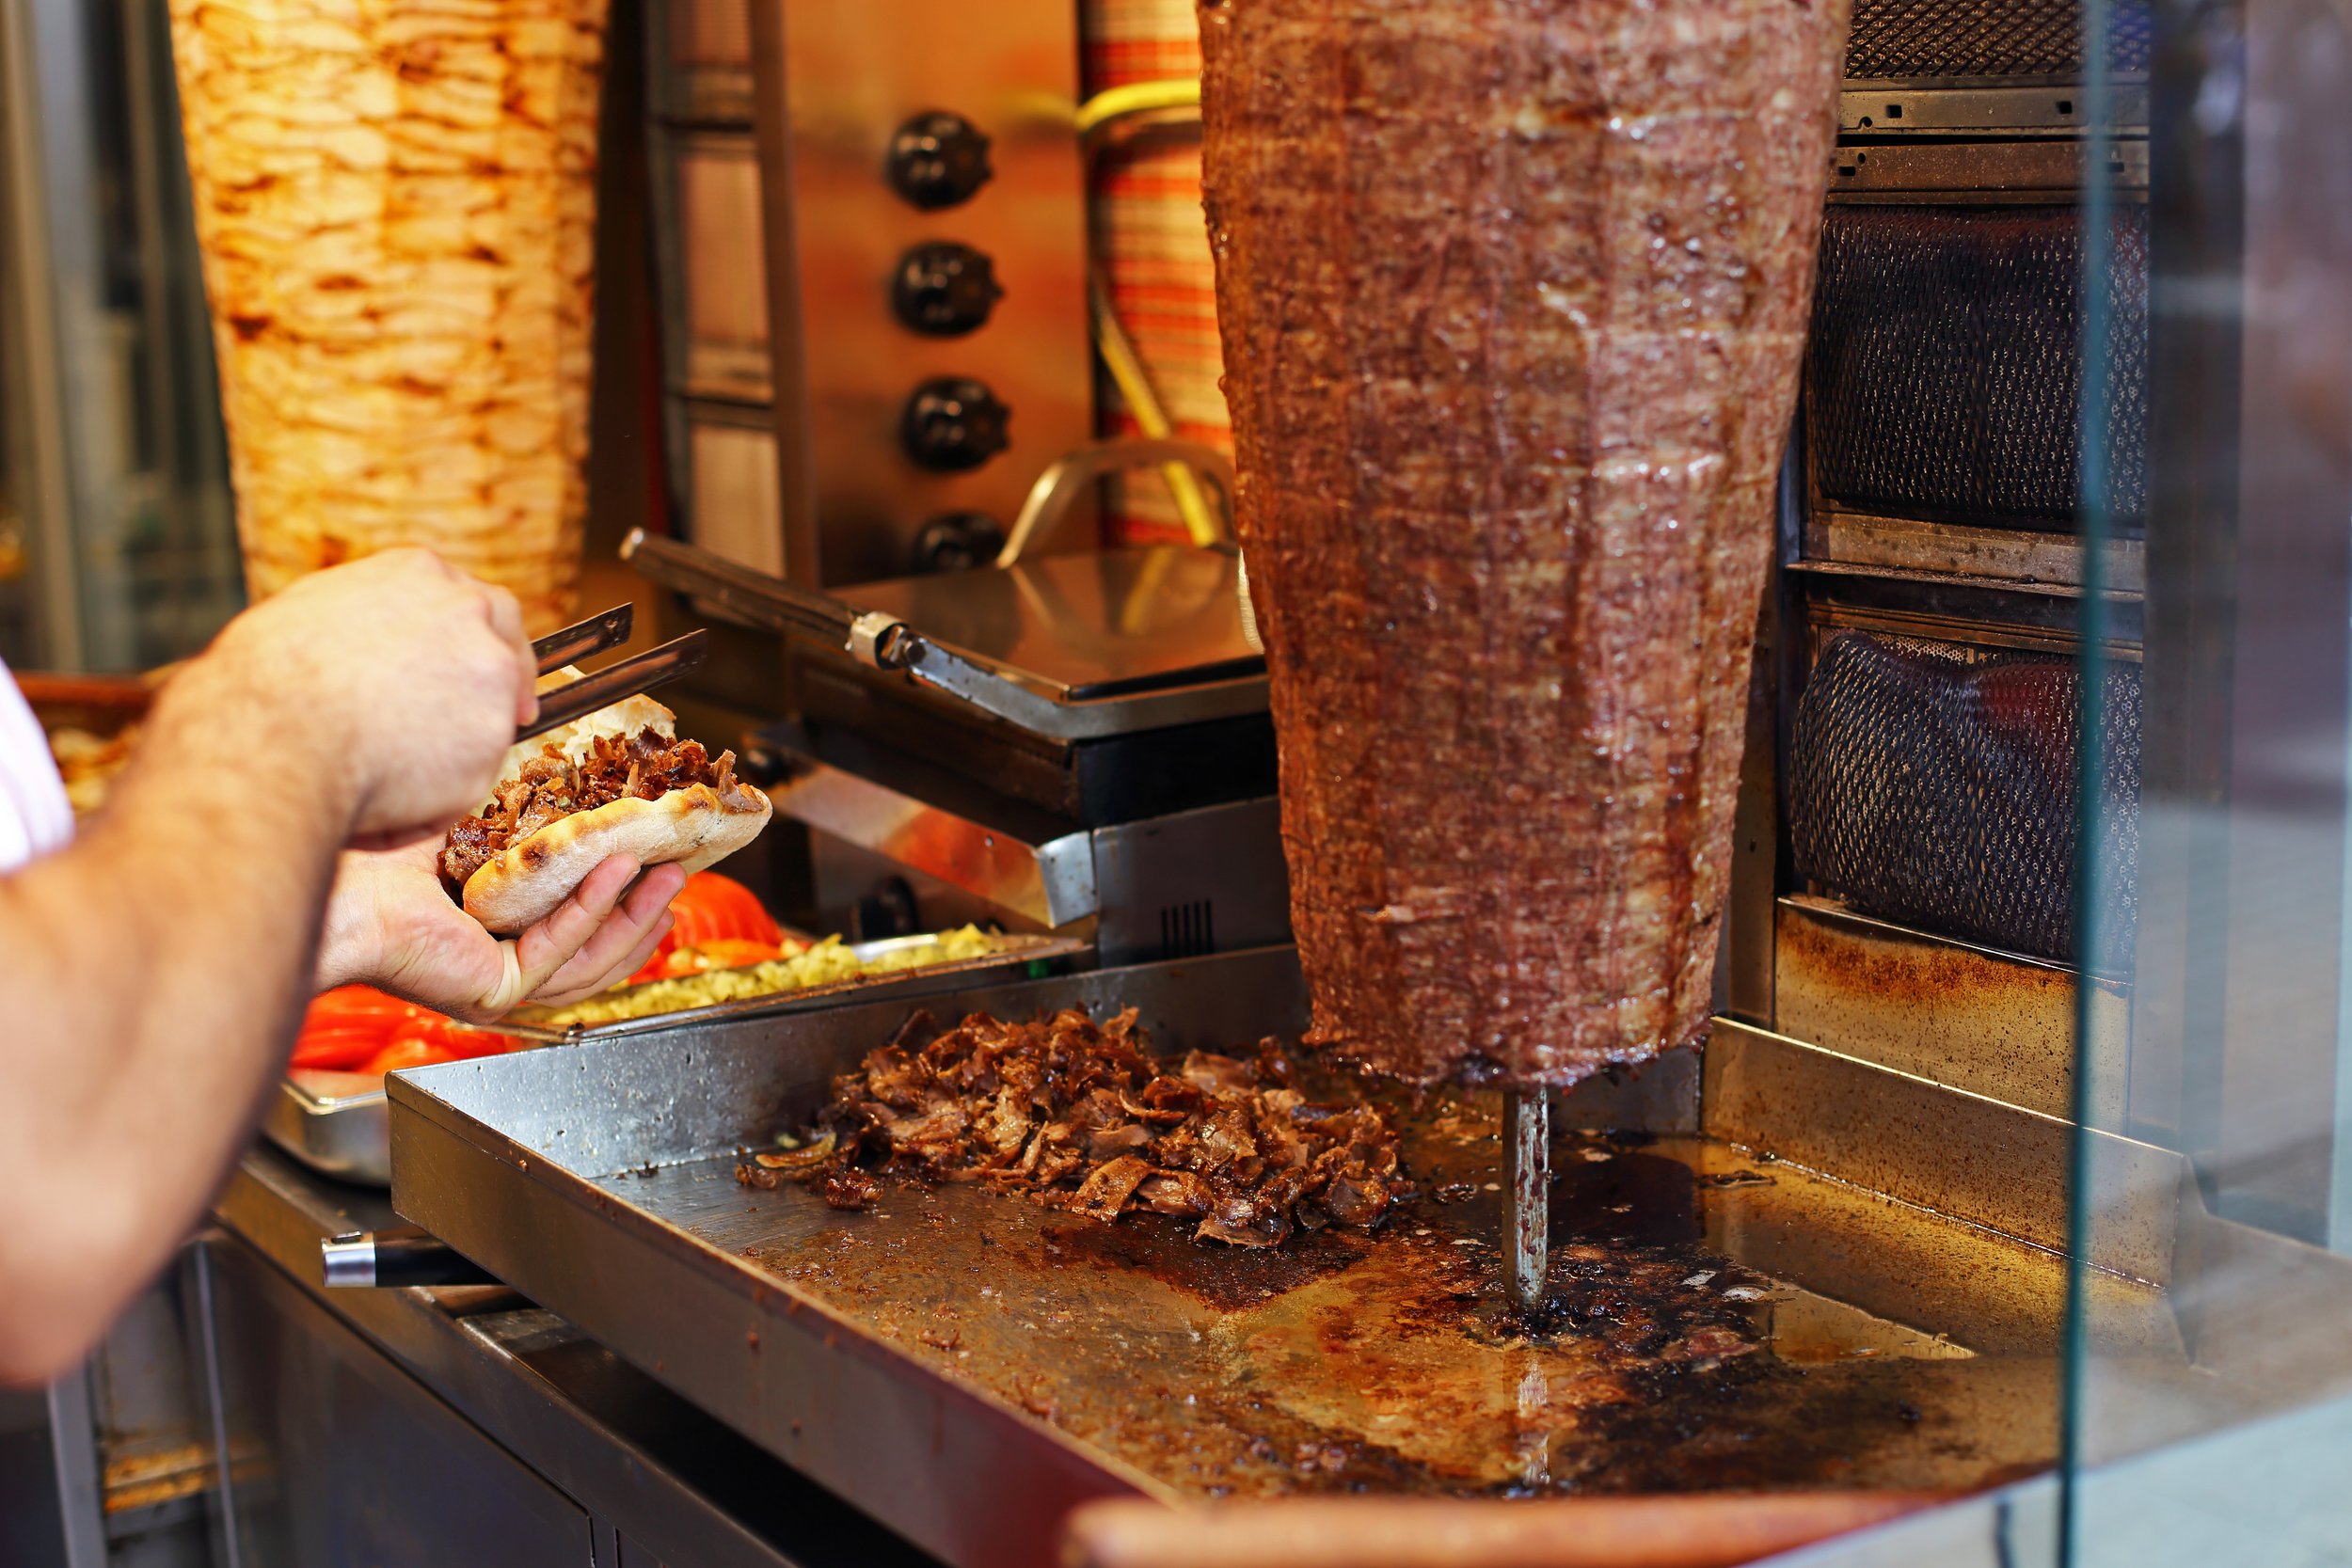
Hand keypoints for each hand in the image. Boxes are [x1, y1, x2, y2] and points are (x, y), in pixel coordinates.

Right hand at [187, 548, 539, 840]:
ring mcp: (488, 669)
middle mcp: (466, 610)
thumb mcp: (304, 618)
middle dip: (508, 670)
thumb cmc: (264, 683)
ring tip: (388, 781)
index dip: (470, 634)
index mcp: (417, 572)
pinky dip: (436, 799)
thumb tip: (358, 649)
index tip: (471, 664)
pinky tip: (387, 803)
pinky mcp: (492, 732)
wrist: (273, 734)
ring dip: (457, 746)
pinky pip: (470, 777)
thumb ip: (358, 622)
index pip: (464, 596)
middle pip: (504, 631)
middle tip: (510, 711)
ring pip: (490, 711)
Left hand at [315, 839, 686, 1021]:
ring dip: (633, 917)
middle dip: (644, 914)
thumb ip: (523, 812)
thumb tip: (563, 765)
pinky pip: (558, 951)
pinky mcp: (491, 989)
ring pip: (589, 963)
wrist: (333, 873)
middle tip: (678, 872)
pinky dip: (592, 911)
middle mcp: (494, 965)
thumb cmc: (378, 846)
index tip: (657, 867)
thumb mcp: (473, 820)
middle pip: (596, 954)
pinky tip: (616, 873)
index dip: (624, 903)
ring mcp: (494, 983)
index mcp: (490, 933)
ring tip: (665, 875)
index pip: (575, 929)